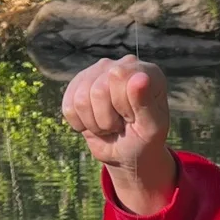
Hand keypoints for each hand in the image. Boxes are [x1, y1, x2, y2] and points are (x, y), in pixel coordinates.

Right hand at [61, 55, 175, 213]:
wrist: (127, 154)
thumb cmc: (145, 142)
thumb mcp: (151, 129)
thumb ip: (145, 103)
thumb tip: (135, 77)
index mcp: (148, 72)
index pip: (122, 80)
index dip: (125, 109)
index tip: (134, 121)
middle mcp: (124, 64)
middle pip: (98, 89)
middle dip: (108, 118)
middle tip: (121, 127)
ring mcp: (98, 71)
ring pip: (80, 97)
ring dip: (94, 122)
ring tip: (109, 126)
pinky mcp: (77, 84)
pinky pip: (68, 105)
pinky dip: (79, 122)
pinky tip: (93, 123)